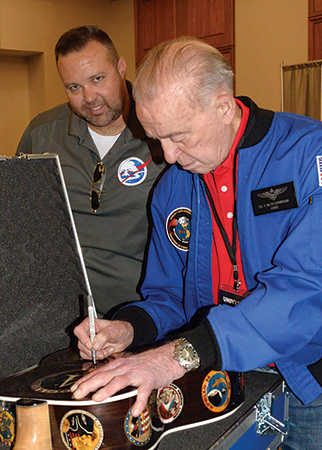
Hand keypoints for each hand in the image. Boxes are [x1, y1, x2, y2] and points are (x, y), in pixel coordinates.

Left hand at [70, 342, 185, 416]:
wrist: (167, 357)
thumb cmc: (146, 364)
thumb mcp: (127, 365)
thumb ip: (114, 373)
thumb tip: (98, 381)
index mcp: (119, 364)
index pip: (98, 372)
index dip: (85, 380)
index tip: (74, 388)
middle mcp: (125, 367)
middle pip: (104, 375)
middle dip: (89, 384)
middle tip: (77, 394)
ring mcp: (137, 373)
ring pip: (120, 380)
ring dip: (108, 389)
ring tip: (98, 398)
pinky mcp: (149, 380)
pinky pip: (143, 392)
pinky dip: (138, 401)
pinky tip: (134, 411)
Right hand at [74, 318, 133, 359]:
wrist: (125, 336)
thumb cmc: (119, 329)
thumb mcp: (112, 330)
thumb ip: (103, 337)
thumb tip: (94, 345)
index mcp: (90, 324)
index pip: (79, 331)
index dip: (83, 339)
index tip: (91, 345)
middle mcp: (88, 332)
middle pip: (81, 344)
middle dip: (93, 350)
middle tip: (103, 349)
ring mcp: (89, 341)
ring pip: (84, 352)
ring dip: (97, 354)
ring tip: (107, 350)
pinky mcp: (92, 349)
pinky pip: (88, 356)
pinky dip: (98, 357)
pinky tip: (106, 352)